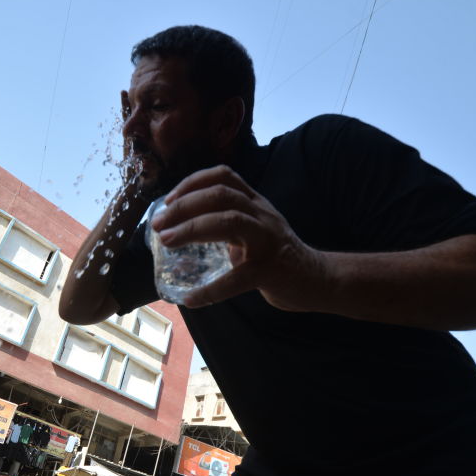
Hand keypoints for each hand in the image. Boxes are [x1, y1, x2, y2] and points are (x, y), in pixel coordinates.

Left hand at [151, 165, 330, 310]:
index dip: (192, 183)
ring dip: (192, 229)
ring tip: (166, 241)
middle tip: (158, 223)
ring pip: (228, 222)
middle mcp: (261, 215)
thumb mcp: (253, 228)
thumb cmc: (278, 256)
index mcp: (255, 203)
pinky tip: (191, 299)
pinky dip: (210, 290)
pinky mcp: (269, 270)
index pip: (223, 176)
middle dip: (184, 206)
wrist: (317, 279)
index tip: (168, 199)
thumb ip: (226, 223)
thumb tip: (183, 228)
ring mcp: (267, 241)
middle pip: (220, 195)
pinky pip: (236, 279)